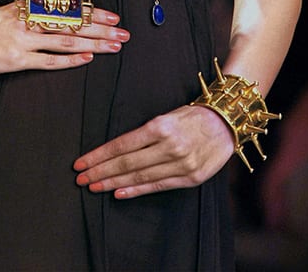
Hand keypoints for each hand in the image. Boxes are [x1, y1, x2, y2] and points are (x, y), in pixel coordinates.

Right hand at [0, 0, 129, 76]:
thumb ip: (6, 4)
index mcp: (24, 7)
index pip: (65, 7)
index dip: (91, 11)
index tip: (113, 14)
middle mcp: (27, 20)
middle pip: (71, 22)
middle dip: (101, 27)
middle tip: (124, 31)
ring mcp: (22, 40)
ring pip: (66, 39)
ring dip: (94, 42)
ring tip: (115, 45)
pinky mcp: (16, 60)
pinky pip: (48, 61)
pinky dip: (69, 59)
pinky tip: (88, 58)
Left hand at [73, 103, 233, 197]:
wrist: (226, 123)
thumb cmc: (191, 116)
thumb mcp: (166, 116)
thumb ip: (144, 133)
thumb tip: (115, 149)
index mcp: (160, 126)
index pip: (122, 145)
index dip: (99, 156)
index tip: (81, 163)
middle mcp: (169, 146)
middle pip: (126, 163)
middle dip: (100, 171)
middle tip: (80, 178)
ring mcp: (181, 164)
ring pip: (139, 176)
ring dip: (113, 183)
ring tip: (94, 186)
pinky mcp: (191, 178)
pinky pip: (158, 186)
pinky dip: (136, 190)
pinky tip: (119, 192)